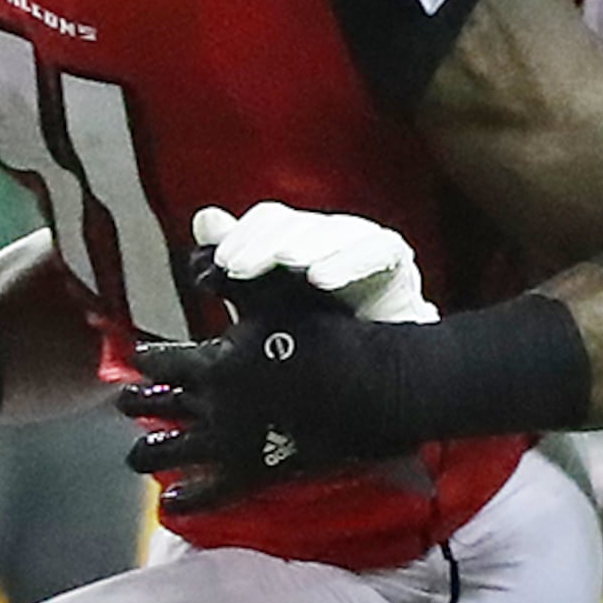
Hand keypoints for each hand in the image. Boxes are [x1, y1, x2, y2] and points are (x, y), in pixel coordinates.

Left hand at [120, 270, 410, 513]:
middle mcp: (214, 403)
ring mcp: (231, 441)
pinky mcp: (253, 472)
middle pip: (159, 405)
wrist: (376, 387)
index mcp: (215, 360)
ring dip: (148, 454)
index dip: (148, 360)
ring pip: (173, 451)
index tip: (139, 359)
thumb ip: (235, 285)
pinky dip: (185, 500)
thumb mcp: (277, 298)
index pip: (162, 362)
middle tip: (125, 404)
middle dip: (138, 404)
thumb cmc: (331, 336)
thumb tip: (199, 266)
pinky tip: (168, 503)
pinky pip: (209, 493)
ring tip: (136, 457)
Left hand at [186, 203, 435, 322]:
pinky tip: (323, 279)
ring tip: (286, 264)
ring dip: (307, 246)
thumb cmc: (323, 344)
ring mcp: (366, 245)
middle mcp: (331, 237)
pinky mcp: (397, 259)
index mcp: (300, 243)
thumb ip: (241, 264)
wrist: (378, 381)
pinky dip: (349, 261)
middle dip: (265, 243)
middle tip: (240, 269)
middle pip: (297, 223)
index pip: (270, 221)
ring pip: (335, 229)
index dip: (243, 234)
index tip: (223, 264)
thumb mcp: (270, 308)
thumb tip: (206, 220)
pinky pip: (377, 248)